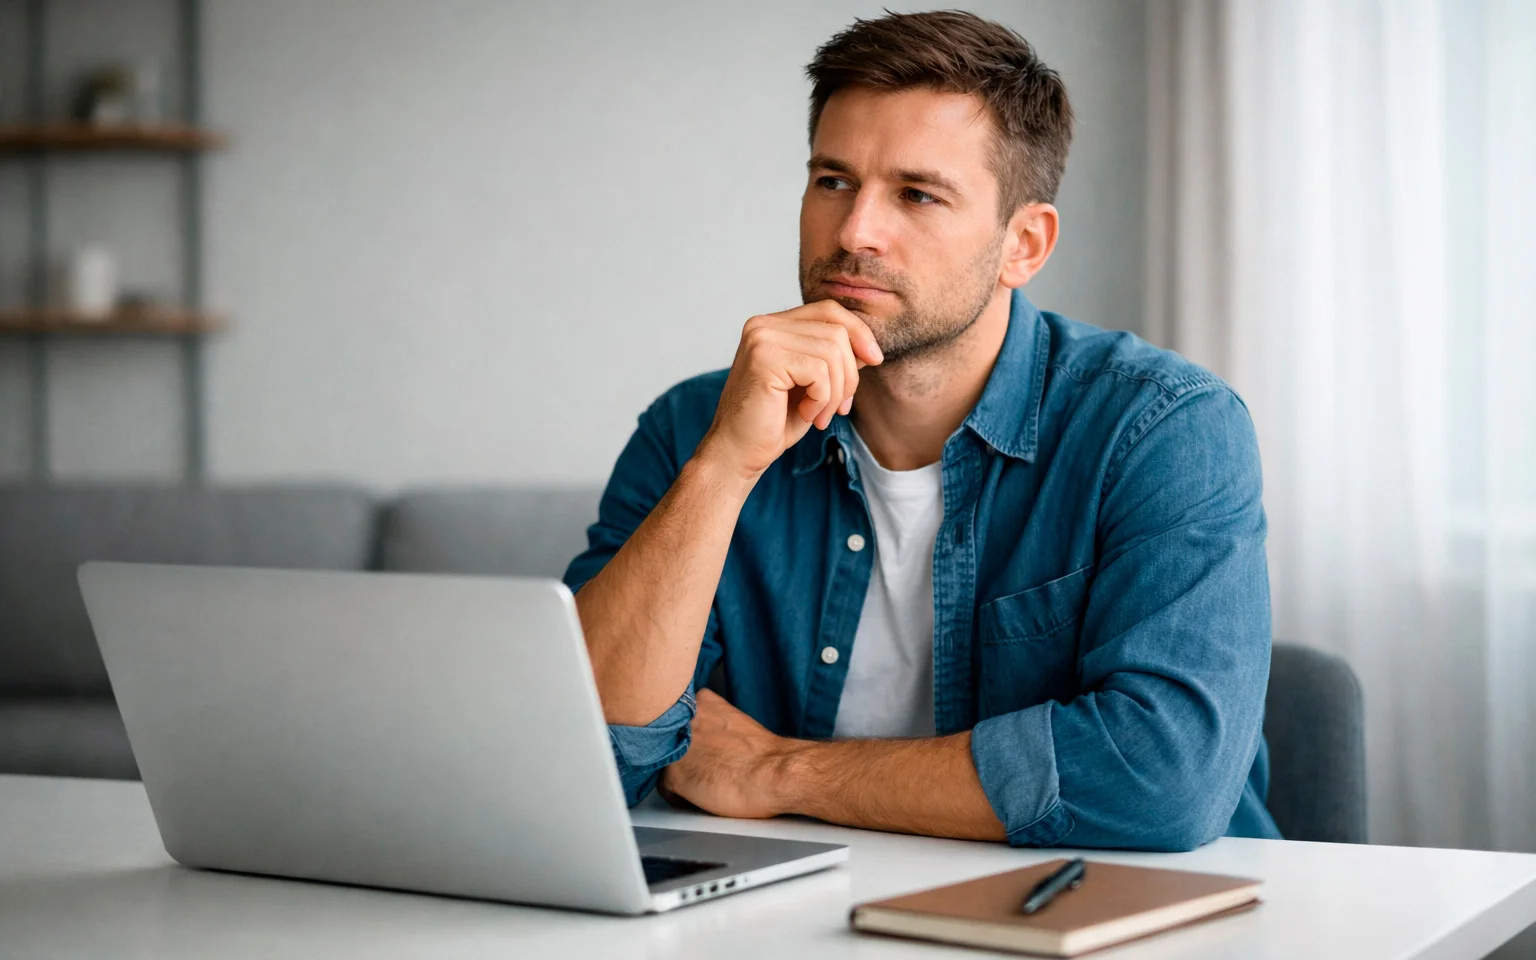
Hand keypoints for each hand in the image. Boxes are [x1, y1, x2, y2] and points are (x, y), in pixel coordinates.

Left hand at [658, 689, 798, 819]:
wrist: (774, 773)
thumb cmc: (764, 755)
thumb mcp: (734, 722)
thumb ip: (712, 724)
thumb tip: (705, 740)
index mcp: (700, 701)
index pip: (677, 720)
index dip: (686, 739)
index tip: (698, 750)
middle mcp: (681, 719)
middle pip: (667, 740)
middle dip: (679, 754)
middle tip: (703, 767)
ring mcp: (675, 747)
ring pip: (665, 764)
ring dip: (680, 775)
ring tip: (706, 783)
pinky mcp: (673, 775)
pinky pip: (665, 790)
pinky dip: (681, 797)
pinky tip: (704, 796)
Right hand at [697, 300, 882, 482]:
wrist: (739, 453)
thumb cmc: (774, 422)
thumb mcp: (813, 384)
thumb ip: (834, 358)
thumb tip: (869, 347)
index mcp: (772, 325)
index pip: (829, 310)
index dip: (859, 332)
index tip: (874, 360)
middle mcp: (763, 325)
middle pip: (836, 331)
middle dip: (849, 374)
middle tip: (840, 408)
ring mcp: (761, 339)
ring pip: (832, 352)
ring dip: (836, 392)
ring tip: (820, 416)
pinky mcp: (764, 359)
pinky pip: (819, 372)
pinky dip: (822, 399)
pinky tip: (807, 415)